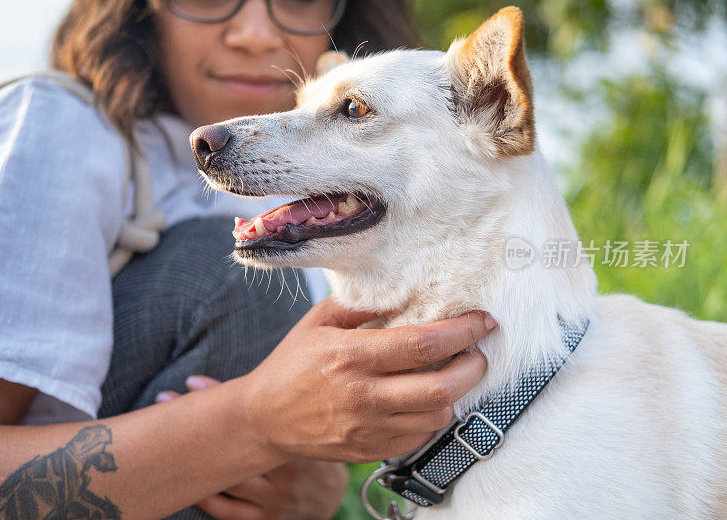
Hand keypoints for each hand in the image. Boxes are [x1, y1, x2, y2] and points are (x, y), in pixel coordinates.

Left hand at [156, 378, 347, 519]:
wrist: (332, 498)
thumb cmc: (312, 451)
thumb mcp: (306, 426)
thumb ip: (283, 407)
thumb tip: (253, 375)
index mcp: (296, 443)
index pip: (251, 415)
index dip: (217, 394)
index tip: (190, 382)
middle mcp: (285, 471)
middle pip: (231, 444)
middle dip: (195, 422)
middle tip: (163, 400)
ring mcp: (273, 499)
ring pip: (224, 478)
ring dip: (192, 458)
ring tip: (162, 438)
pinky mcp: (264, 519)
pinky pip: (224, 511)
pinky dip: (204, 495)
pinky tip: (186, 480)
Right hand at [241, 298, 495, 462]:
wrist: (264, 418)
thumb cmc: (293, 362)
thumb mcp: (320, 320)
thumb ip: (363, 305)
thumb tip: (408, 296)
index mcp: (351, 356)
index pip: (423, 344)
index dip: (462, 331)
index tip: (482, 321)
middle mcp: (363, 395)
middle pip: (441, 387)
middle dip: (474, 367)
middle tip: (477, 352)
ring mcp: (368, 428)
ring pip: (437, 415)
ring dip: (454, 393)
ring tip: (451, 374)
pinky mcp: (371, 450)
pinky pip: (420, 436)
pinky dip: (432, 416)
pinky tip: (425, 399)